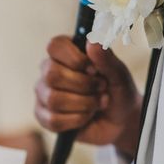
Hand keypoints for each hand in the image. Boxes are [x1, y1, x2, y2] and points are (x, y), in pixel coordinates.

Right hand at [35, 36, 142, 158]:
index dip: (75, 58)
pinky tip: (86, 117)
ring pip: (54, 99)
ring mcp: (44, 95)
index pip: (55, 46)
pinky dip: (77, 120)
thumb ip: (106, 58)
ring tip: (97, 104)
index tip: (94, 69)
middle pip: (52, 75)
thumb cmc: (117, 93)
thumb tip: (92, 41)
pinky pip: (54, 120)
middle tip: (101, 87)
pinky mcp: (44, 117)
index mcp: (66, 54)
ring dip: (84, 104)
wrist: (119, 122)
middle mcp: (49, 72)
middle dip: (83, 85)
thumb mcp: (119, 75)